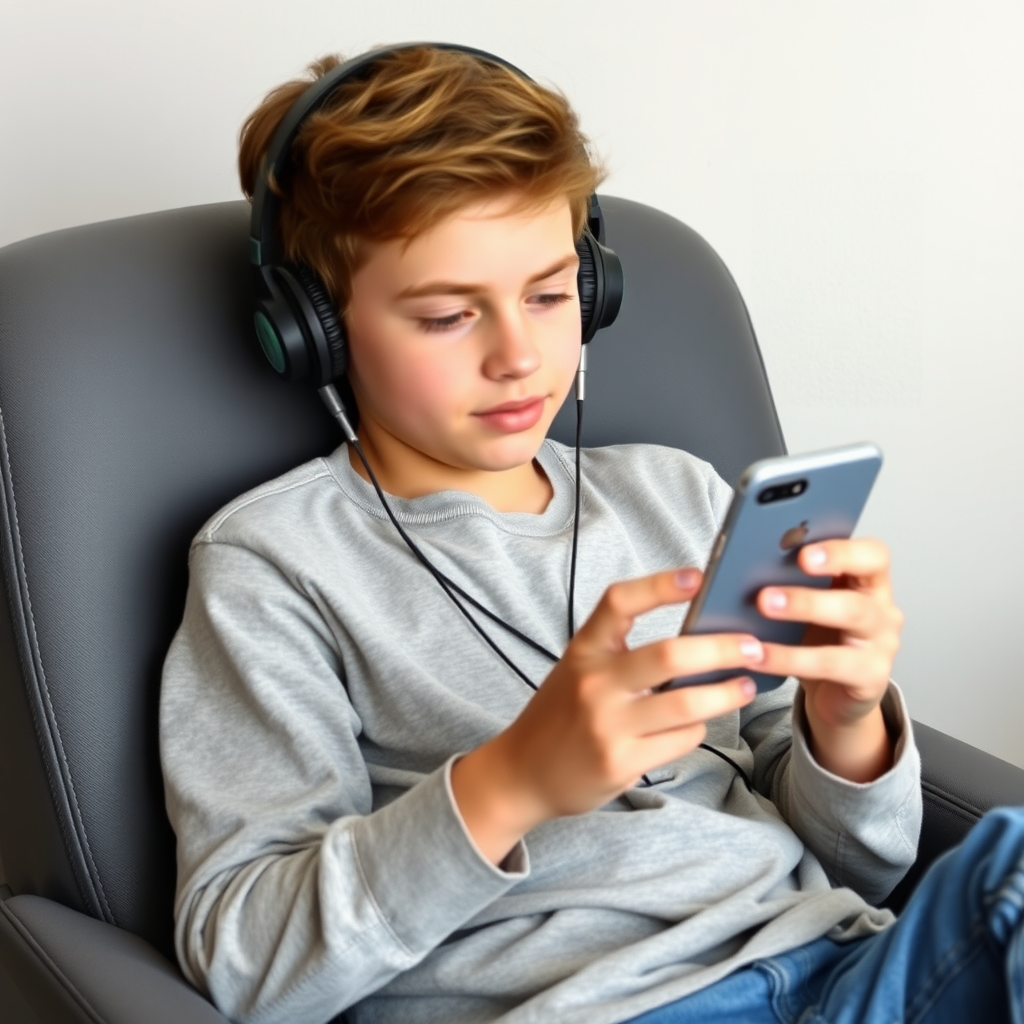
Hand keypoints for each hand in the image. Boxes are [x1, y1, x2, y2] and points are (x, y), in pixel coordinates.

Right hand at [451, 568, 761, 863]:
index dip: (659, 585)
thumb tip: (698, 635)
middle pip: (670, 655)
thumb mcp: (579, 669)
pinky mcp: (622, 762)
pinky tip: (694, 724)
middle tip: (752, 645)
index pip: (619, 602)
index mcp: (583, 650)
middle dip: (723, 648)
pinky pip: (681, 739)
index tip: (697, 577)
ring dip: (726, 694)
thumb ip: (623, 652)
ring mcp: (608, 726)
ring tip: (745, 685)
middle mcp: (594, 684)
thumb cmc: (562, 713)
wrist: (524, 772)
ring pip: (688, 703)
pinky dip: (696, 728)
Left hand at [754, 538, 903, 780]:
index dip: (841, 552)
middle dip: (809, 594)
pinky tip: (757, 656)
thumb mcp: (807, 606)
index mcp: (867, 582)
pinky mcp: (870, 678)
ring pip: (848, 626)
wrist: (835, 693)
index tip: (802, 553)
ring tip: (761, 613)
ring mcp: (881, 646)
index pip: (871, 556)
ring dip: (800, 618)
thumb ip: (792, 581)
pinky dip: (788, 659)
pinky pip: (828, 665)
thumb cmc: (820, 640)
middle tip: (766, 594)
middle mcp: (882, 611)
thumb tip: (744, 563)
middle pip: (857, 597)